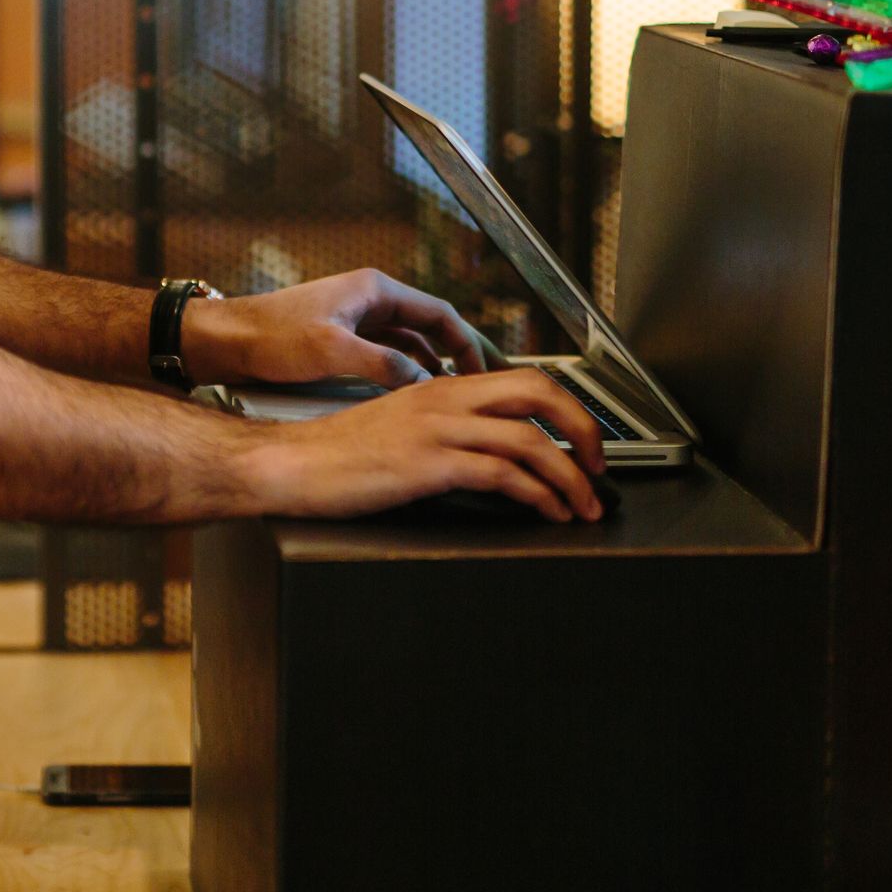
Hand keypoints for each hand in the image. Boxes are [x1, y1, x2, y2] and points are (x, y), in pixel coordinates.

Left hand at [181, 269, 498, 390]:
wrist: (224, 341)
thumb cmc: (269, 336)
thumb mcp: (331, 350)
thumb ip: (382, 364)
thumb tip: (423, 383)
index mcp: (374, 290)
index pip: (440, 314)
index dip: (469, 343)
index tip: (486, 372)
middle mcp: (370, 300)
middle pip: (431, 327)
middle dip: (459, 355)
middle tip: (484, 385)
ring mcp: (356, 320)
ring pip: (411, 343)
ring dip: (434, 367)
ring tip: (457, 396)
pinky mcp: (341, 341)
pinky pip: (389, 355)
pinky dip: (408, 373)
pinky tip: (414, 396)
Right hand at [237, 369, 607, 522]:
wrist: (291, 464)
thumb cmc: (339, 454)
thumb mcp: (401, 426)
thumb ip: (446, 428)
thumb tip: (491, 454)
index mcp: (443, 386)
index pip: (525, 379)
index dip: (567, 408)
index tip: (584, 443)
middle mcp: (446, 398)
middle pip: (540, 393)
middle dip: (583, 431)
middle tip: (600, 468)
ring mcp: (438, 429)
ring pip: (530, 438)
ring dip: (569, 476)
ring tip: (583, 506)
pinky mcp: (427, 464)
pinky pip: (501, 474)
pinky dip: (537, 494)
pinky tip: (546, 512)